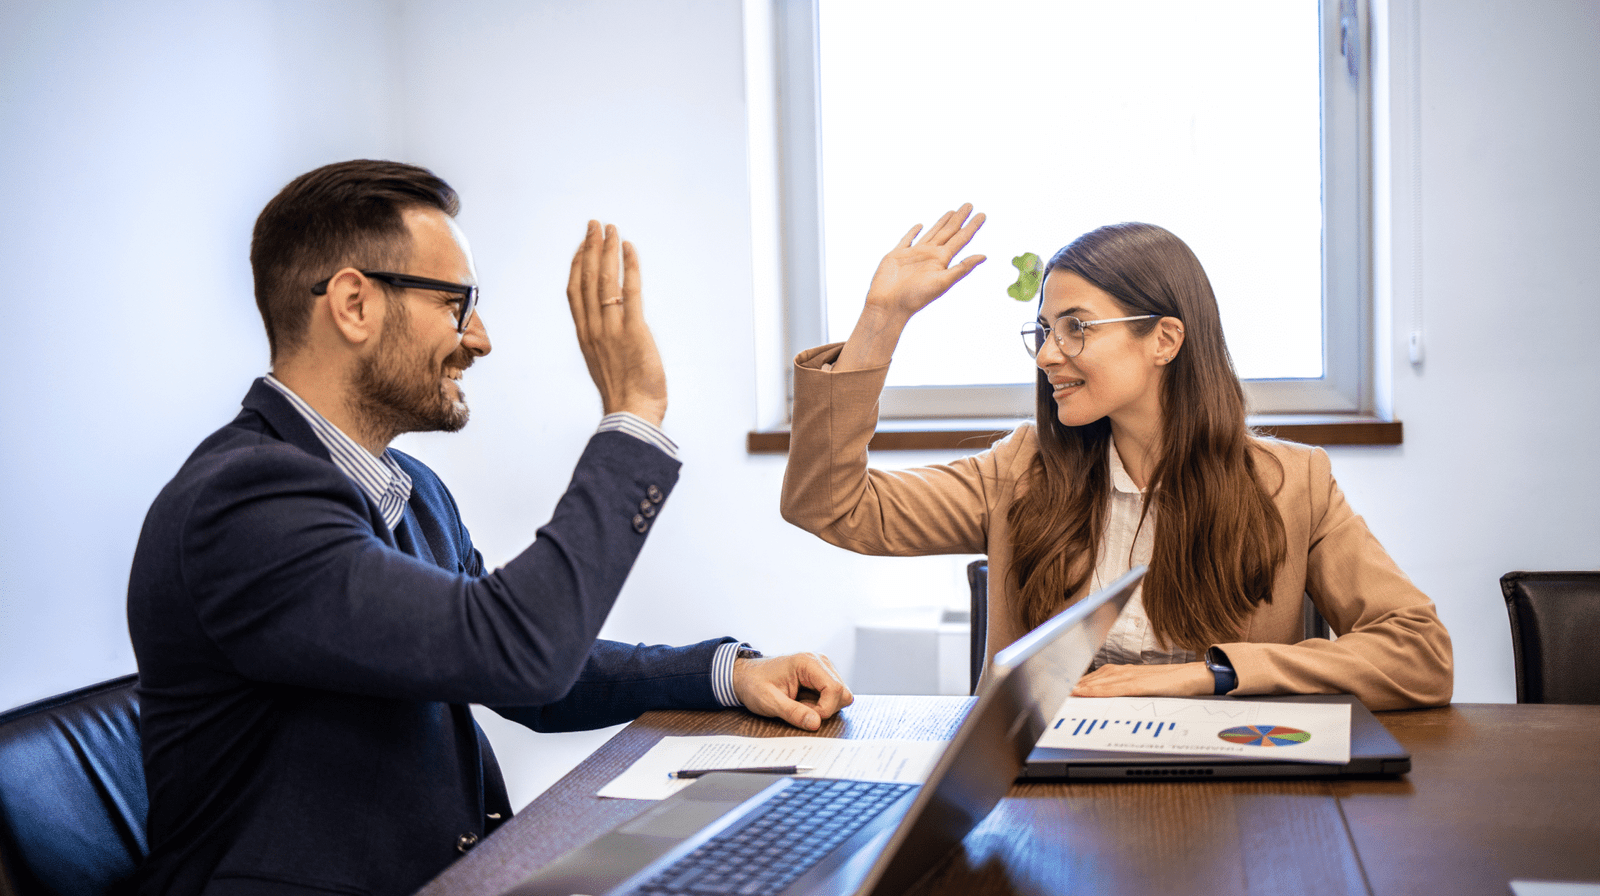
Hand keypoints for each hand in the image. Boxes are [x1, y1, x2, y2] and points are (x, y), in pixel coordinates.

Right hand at [565, 221, 667, 425]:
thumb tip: (612, 332)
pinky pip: (628, 291)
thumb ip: (604, 344)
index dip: (577, 265)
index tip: (583, 245)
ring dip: (607, 250)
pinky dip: (629, 266)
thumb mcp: (605, 365)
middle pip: (586, 279)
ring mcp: (611, 328)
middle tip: (594, 224)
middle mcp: (593, 328)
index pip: (575, 292)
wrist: (631, 415)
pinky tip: (629, 248)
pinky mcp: (632, 330)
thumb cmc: (624, 395)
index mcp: (585, 336)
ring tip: (610, 228)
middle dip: (590, 248)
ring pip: (603, 280)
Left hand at [732, 653, 853, 730]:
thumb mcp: (769, 702)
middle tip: (801, 710)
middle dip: (826, 709)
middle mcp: (820, 662)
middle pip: (842, 693)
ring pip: (841, 696)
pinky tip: (804, 703)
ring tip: (800, 706)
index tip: (807, 717)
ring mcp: (823, 669)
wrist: (746, 676)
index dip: (825, 709)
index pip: (835, 689)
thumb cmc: (754, 684)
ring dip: (824, 708)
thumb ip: (793, 712)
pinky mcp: (822, 678)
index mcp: (808, 662)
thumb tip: (816, 723)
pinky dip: (821, 705)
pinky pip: (833, 696)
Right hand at [863, 204, 986, 318]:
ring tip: (952, 212)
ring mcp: (914, 254)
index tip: (982, 214)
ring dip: (942, 222)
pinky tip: (920, 225)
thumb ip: (962, 268)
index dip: (972, 226)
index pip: (961, 239)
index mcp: (942, 260)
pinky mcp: (897, 254)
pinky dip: (913, 232)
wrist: (888, 305)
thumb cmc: (915, 297)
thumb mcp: (943, 282)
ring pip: (932, 233)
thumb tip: (984, 256)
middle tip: (969, 205)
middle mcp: (930, 255)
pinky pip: (907, 239)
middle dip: (959, 218)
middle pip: (949, 232)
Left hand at [1071, 662, 1213, 697]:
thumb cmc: (1174, 683)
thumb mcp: (1147, 688)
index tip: (1060, 688)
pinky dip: (1098, 690)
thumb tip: (1113, 700)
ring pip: (1099, 681)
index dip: (1077, 683)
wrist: (1197, 677)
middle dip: (1073, 685)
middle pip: (1092, 678)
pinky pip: (1115, 688)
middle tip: (1052, 691)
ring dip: (1079, 687)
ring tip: (1061, 693)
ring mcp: (1132, 676)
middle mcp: (1125, 671)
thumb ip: (1129, 691)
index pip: (1095, 677)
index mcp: (1125, 672)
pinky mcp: (1141, 684)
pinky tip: (1085, 693)